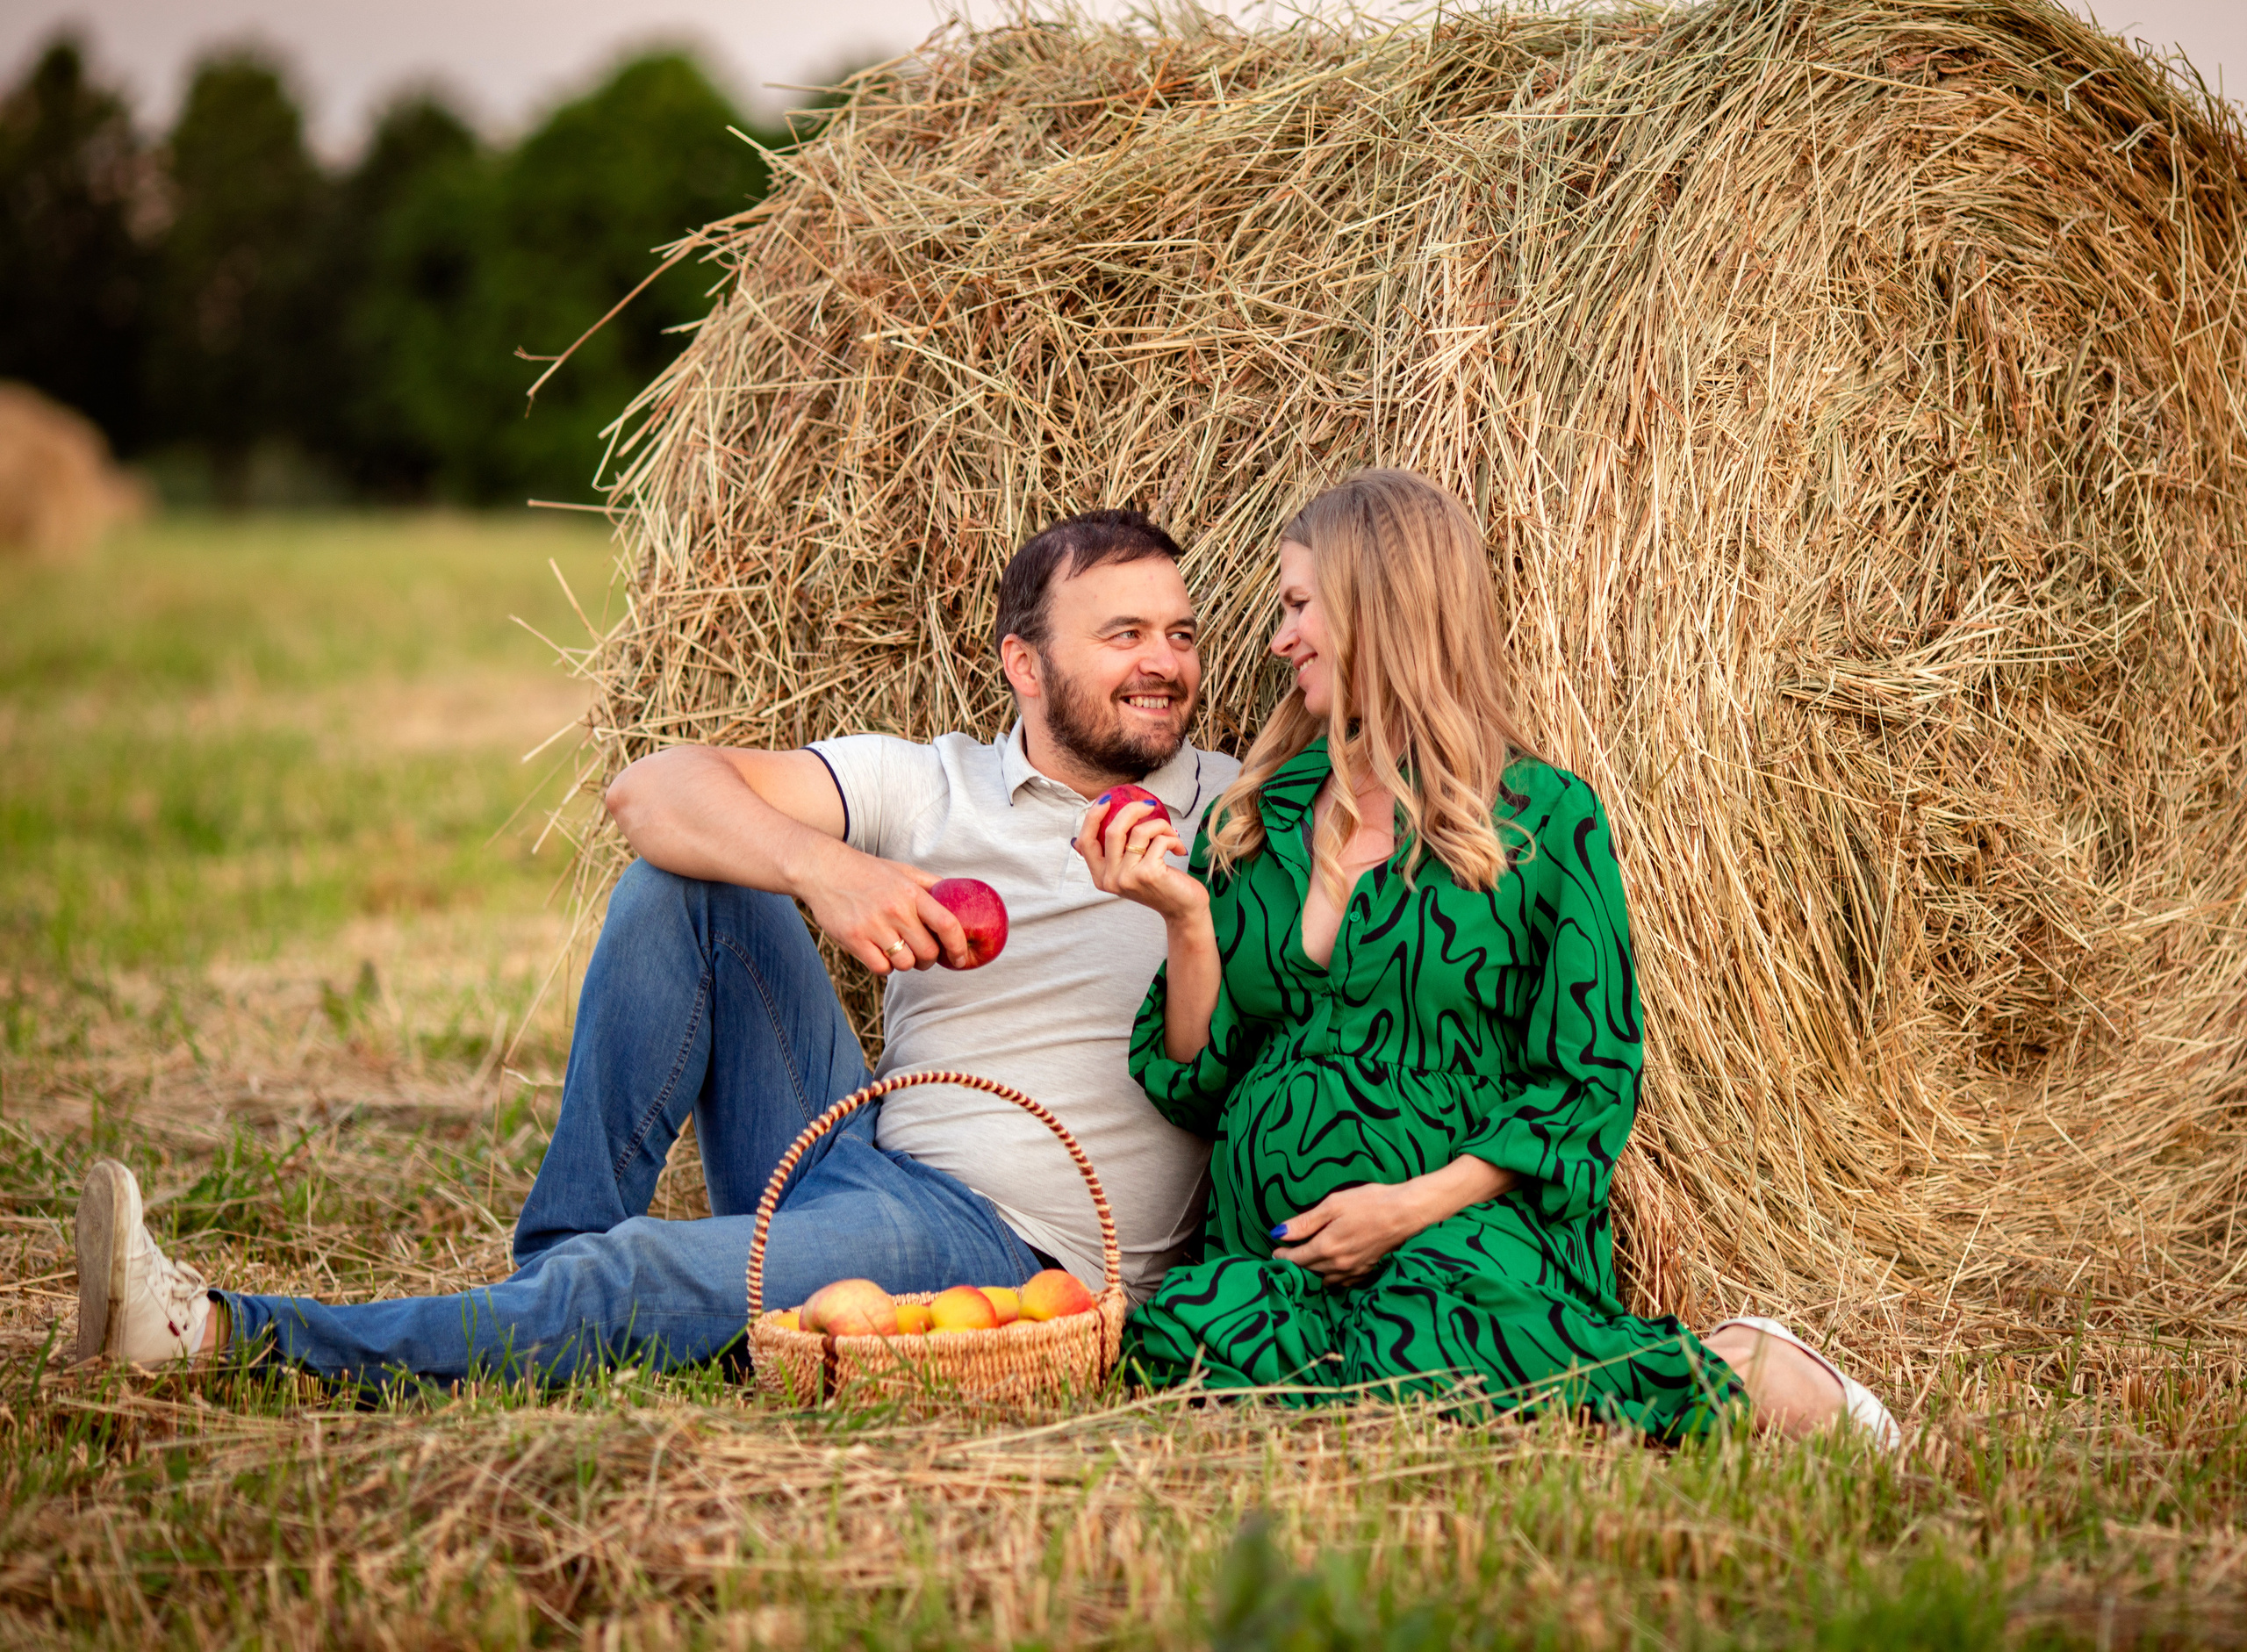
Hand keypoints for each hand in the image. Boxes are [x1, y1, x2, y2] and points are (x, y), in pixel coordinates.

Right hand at [796, 841, 970, 975]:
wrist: (822, 868)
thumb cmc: (866, 871)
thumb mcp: (902, 870)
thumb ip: (930, 885)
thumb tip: (957, 896)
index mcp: (911, 892)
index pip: (947, 924)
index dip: (959, 946)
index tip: (961, 957)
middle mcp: (895, 909)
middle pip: (928, 952)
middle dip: (930, 960)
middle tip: (924, 955)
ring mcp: (873, 926)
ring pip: (905, 964)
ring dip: (907, 964)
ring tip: (899, 952)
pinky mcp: (853, 939)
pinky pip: (881, 968)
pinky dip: (885, 967)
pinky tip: (880, 954)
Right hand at [1074, 800, 1205, 922]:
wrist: (1183, 910)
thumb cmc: (1159, 885)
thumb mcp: (1129, 870)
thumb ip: (1114, 853)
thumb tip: (1095, 822)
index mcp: (1101, 876)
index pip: (1085, 842)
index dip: (1093, 817)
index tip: (1107, 800)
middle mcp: (1110, 879)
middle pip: (1112, 830)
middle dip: (1132, 810)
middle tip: (1148, 804)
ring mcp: (1127, 877)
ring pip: (1139, 832)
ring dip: (1160, 825)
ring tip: (1171, 833)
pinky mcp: (1148, 874)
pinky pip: (1160, 840)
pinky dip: (1173, 838)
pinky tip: (1178, 849)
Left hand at [1270, 1184, 1425, 1289]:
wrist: (1406, 1213)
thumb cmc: (1369, 1203)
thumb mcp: (1333, 1205)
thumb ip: (1305, 1222)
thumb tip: (1279, 1233)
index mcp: (1326, 1248)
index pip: (1295, 1260)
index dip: (1281, 1257)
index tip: (1273, 1253)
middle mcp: (1338, 1265)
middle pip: (1307, 1272)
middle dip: (1294, 1267)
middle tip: (1284, 1259)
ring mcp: (1353, 1271)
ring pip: (1323, 1280)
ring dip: (1311, 1275)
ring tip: (1304, 1264)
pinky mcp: (1366, 1271)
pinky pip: (1342, 1282)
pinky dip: (1331, 1279)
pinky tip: (1329, 1270)